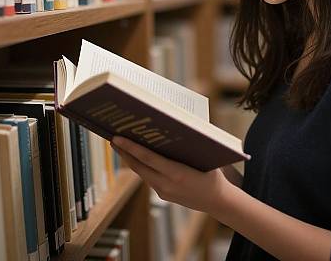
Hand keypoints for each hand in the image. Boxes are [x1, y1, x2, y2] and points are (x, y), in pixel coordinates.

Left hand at [111, 136, 232, 213]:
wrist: (217, 200)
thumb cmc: (212, 173)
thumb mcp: (201, 157)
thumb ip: (183, 147)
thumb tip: (167, 129)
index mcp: (177, 173)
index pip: (147, 158)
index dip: (131, 148)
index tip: (117, 138)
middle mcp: (166, 185)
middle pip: (139, 167)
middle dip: (124, 152)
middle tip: (113, 138)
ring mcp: (163, 192)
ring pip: (142, 173)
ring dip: (131, 160)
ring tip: (121, 146)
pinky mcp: (163, 195)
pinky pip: (149, 178)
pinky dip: (141, 167)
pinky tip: (137, 158)